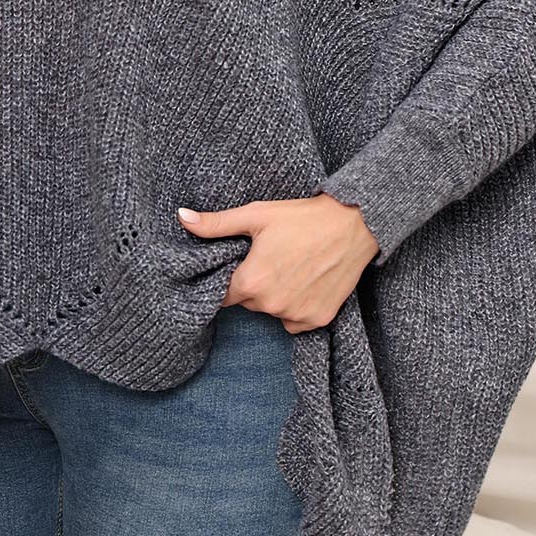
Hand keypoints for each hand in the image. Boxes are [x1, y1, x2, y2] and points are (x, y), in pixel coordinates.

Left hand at [177, 193, 379, 333]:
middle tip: (270, 258)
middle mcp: (271, 305)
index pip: (223, 295)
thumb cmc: (302, 217)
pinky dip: (296, 307)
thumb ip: (216, 224)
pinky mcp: (318, 320)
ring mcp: (296, 315)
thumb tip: (182, 218)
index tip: (241, 264)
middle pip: (248, 302)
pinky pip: (294, 321)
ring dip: (275, 296)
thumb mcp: (256, 215)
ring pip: (271, 311)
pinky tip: (306, 282)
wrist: (354, 225)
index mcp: (251, 282)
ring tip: (291, 266)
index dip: (229, 279)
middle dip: (253, 284)